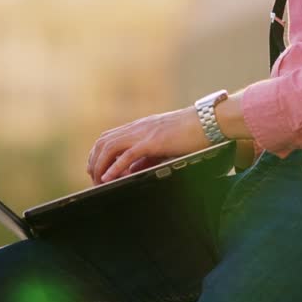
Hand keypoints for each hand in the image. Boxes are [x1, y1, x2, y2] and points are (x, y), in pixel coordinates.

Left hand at [87, 107, 207, 184]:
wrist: (209, 120)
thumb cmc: (192, 132)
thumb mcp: (165, 144)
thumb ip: (147, 155)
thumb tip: (131, 170)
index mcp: (140, 127)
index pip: (109, 136)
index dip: (97, 153)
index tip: (94, 168)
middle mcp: (138, 127)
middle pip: (104, 141)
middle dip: (94, 161)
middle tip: (92, 178)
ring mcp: (144, 133)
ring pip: (110, 147)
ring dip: (100, 165)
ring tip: (98, 181)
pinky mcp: (153, 141)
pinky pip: (127, 155)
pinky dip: (114, 167)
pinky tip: (109, 178)